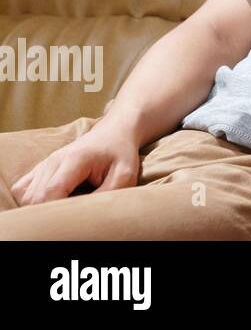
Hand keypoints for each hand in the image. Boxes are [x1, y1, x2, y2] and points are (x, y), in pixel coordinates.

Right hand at [11, 115, 140, 205]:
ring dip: (40, 208)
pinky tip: (51, 202)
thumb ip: (107, 194)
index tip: (71, 219)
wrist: (113, 133)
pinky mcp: (40, 169)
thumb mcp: (126, 173)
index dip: (57, 211)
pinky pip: (21, 190)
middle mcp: (54, 161)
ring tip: (64, 208)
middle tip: (71, 216)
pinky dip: (31, 201)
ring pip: (26, 197)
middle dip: (49, 213)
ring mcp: (44, 164)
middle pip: (35, 198)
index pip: (52, 191)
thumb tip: (85, 213)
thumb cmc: (120, 154)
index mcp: (75, 159)